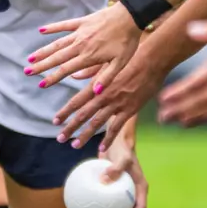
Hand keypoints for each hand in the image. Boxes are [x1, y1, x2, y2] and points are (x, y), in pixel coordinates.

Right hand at [27, 1, 140, 90]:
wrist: (130, 16)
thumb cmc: (127, 41)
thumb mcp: (121, 62)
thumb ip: (106, 77)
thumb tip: (94, 92)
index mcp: (88, 56)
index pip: (66, 69)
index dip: (52, 77)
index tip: (41, 84)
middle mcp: (80, 45)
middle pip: (56, 57)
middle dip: (41, 66)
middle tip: (27, 71)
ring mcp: (79, 32)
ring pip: (57, 43)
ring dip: (43, 50)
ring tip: (31, 57)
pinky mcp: (82, 22)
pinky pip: (64, 25)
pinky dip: (52, 28)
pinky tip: (41, 30)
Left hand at [54, 44, 168, 148]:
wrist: (152, 61)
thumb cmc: (130, 59)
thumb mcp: (107, 64)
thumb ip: (91, 73)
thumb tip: (75, 77)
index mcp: (97, 85)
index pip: (76, 101)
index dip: (65, 112)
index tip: (55, 121)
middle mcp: (104, 96)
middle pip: (83, 115)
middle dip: (70, 128)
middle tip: (60, 138)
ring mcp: (116, 104)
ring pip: (96, 123)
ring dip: (84, 136)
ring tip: (75, 145)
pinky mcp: (130, 110)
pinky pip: (116, 128)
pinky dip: (108, 139)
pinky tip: (101, 148)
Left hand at [100, 134, 148, 207]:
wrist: (117, 142)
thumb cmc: (123, 150)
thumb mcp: (123, 157)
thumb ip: (116, 168)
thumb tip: (105, 180)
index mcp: (140, 187)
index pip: (140, 207)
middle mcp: (134, 191)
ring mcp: (125, 190)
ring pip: (121, 207)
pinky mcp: (115, 187)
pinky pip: (110, 199)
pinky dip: (103, 204)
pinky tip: (92, 206)